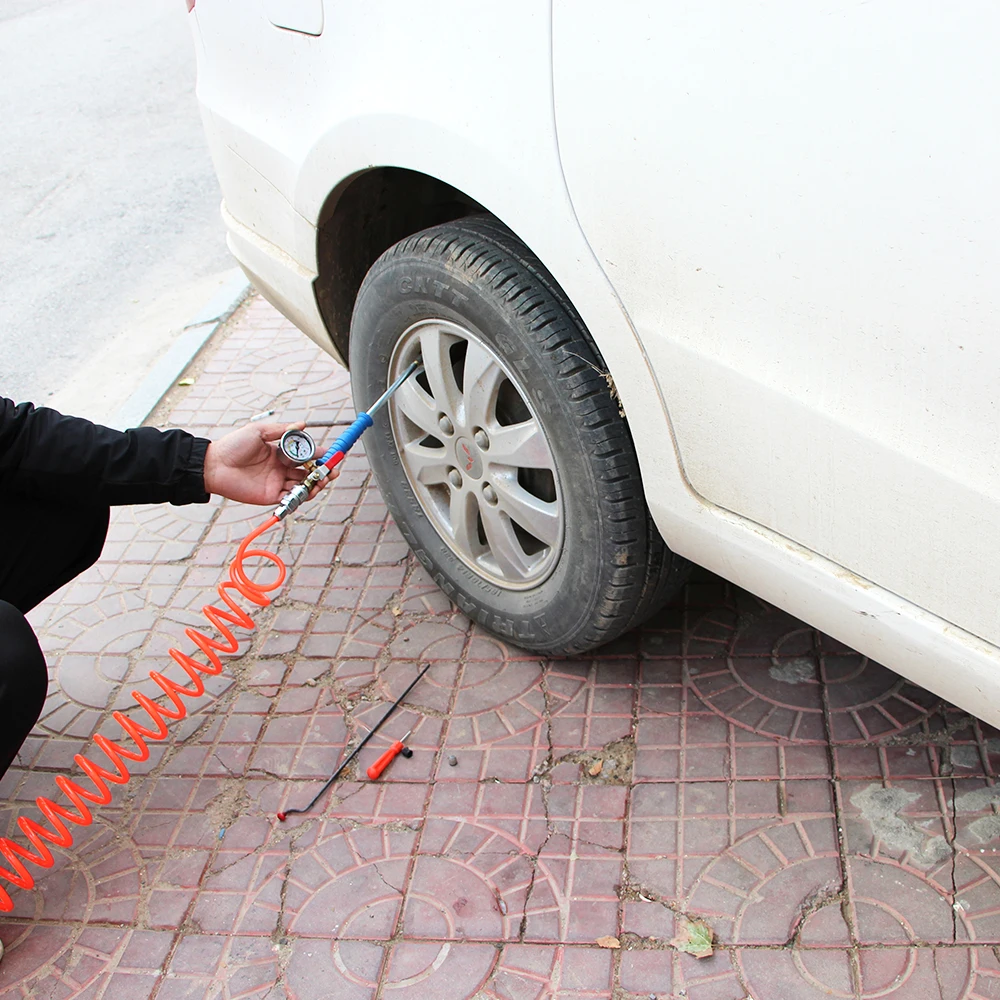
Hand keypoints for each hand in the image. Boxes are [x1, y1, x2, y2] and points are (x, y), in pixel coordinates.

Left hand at [203, 422, 337, 504]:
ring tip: (323, 481)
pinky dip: (302, 495)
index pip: (304, 455)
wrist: (214, 466)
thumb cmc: (233, 446)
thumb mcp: (258, 431)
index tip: (331, 454)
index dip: (319, 455)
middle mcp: (281, 468)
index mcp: (279, 452)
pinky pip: (291, 497)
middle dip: (323, 472)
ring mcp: (277, 482)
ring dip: (316, 484)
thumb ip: (281, 430)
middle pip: (308, 472)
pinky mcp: (271, 495)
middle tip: (332, 471)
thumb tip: (302, 425)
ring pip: (303, 485)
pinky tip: (309, 490)